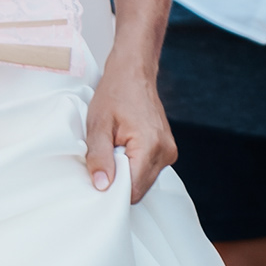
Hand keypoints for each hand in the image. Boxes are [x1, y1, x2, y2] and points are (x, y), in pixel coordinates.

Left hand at [84, 46, 175, 202]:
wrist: (133, 73)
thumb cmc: (114, 94)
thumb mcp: (97, 125)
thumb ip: (99, 157)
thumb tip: (101, 186)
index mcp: (151, 146)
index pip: (132, 190)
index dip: (111, 192)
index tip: (96, 181)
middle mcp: (166, 152)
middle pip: (138, 190)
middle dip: (117, 183)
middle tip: (101, 163)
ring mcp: (169, 153)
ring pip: (143, 183)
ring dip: (125, 175)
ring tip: (113, 152)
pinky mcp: (166, 151)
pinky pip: (147, 172)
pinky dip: (132, 168)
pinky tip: (122, 151)